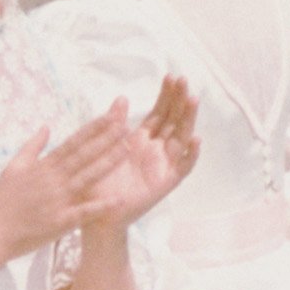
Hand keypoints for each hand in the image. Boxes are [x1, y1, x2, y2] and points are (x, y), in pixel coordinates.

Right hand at [0, 105, 140, 253]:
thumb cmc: (2, 200)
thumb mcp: (14, 167)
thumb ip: (32, 146)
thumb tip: (46, 126)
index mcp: (44, 166)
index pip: (73, 143)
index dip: (92, 129)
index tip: (109, 117)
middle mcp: (53, 179)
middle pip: (84, 155)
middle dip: (106, 139)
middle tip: (126, 125)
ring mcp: (58, 200)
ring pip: (88, 177)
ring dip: (108, 163)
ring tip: (127, 150)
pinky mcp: (60, 221)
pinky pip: (84, 212)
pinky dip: (101, 206)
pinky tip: (119, 199)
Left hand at [79, 75, 199, 235]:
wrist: (93, 214)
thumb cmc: (96, 183)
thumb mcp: (103, 148)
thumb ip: (114, 124)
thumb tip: (122, 98)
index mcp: (141, 141)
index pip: (159, 113)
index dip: (166, 95)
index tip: (170, 76)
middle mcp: (155, 151)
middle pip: (173, 121)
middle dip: (179, 100)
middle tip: (184, 79)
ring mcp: (162, 166)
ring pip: (181, 138)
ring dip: (188, 119)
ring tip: (193, 99)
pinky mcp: (165, 183)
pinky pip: (182, 168)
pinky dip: (190, 154)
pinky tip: (195, 138)